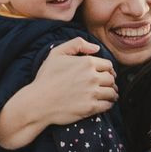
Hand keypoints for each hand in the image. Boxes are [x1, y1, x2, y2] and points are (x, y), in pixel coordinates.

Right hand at [0, 38, 116, 145]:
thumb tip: (96, 48)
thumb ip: (77, 44)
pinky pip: (108, 105)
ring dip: (112, 93)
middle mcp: (92, 77)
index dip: (108, 69)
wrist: (38, 102)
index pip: (108, 65)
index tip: (105, 74)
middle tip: (108, 85)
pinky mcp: (91, 107)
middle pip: (111, 79)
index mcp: (87, 62)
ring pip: (112, 92)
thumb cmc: (46, 78)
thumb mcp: (56, 53)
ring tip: (109, 94)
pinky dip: (109, 104)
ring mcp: (92, 93)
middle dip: (110, 81)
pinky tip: (105, 103)